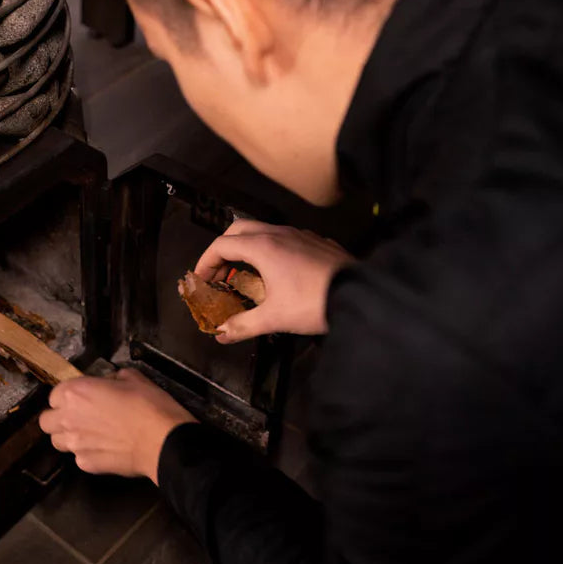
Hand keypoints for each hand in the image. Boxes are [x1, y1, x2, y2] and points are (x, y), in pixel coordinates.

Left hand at [39, 368, 195, 482]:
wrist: (164, 441)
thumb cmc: (149, 405)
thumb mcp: (133, 379)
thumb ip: (113, 379)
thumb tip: (111, 382)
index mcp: (75, 393)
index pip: (55, 395)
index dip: (69, 396)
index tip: (82, 398)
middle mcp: (68, 419)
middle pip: (47, 421)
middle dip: (59, 418)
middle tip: (79, 417)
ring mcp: (75, 445)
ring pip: (57, 442)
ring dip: (68, 436)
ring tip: (89, 434)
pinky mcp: (87, 464)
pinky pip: (78, 458)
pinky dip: (87, 453)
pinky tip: (105, 449)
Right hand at [195, 219, 352, 342]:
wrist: (361, 295)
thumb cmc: (314, 303)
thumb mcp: (274, 318)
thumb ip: (243, 325)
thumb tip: (222, 334)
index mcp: (262, 247)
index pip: (221, 245)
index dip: (205, 261)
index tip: (201, 278)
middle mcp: (279, 234)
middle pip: (238, 229)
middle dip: (223, 248)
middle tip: (219, 272)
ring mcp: (300, 234)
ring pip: (263, 230)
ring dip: (247, 247)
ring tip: (246, 273)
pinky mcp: (316, 241)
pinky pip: (285, 237)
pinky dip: (271, 248)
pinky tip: (279, 272)